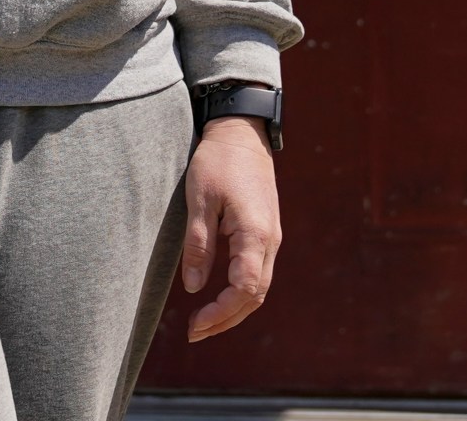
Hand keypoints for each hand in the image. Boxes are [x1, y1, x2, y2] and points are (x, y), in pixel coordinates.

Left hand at [179, 115, 281, 341]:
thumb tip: (195, 288)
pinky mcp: (267, 232)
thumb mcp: (199, 201)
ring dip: (234, 309)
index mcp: (255, 233)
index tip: (194, 323)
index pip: (244, 289)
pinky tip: (220, 297)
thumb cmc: (217, 162)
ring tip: (204, 323)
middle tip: (193, 332)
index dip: (220, 312)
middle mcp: (270, 240)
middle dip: (226, 319)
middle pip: (255, 295)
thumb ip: (198, 245)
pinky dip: (241, 293)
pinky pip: (259, 272)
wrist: (242, 133)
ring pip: (260, 287)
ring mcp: (272, 237)